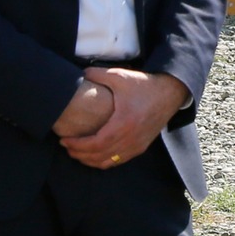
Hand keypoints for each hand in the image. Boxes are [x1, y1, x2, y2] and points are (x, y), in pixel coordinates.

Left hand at [62, 67, 188, 169]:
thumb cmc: (143, 85)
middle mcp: (130, 139)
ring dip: (90, 161)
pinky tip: (95, 155)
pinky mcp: (141, 147)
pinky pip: (119, 161)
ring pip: (109, 162)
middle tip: (66, 148)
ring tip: (77, 153)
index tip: (64, 140)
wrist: (169, 93)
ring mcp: (136, 145)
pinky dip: (104, 162)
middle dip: (80, 154)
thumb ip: (98, 74)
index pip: (95, 143)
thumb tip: (80, 73)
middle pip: (99, 156)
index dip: (78, 145)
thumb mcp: (120, 76)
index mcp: (123, 123)